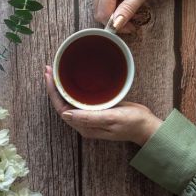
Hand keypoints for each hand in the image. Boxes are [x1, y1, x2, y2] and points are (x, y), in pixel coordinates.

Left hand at [44, 66, 161, 145]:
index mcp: (85, 126)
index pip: (61, 108)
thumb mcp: (112, 118)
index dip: (53, 93)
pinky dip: (71, 88)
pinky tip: (70, 80)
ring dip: (60, 87)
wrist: (146, 125)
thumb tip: (66, 114)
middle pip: (62, 104)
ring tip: (54, 72)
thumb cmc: (132, 123)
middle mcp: (84, 122)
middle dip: (53, 87)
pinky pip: (78, 99)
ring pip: (69, 101)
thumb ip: (90, 118)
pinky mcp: (95, 111)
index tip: (49, 76)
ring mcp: (89, 117)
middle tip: (48, 69)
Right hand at [95, 0, 162, 31]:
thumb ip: (128, 9)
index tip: (128, 28)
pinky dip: (112, 2)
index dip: (114, 25)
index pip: (103, 13)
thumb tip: (117, 24)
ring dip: (113, 11)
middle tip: (130, 21)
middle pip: (99, 10)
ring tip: (129, 9)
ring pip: (100, 4)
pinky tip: (124, 0)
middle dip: (113, 19)